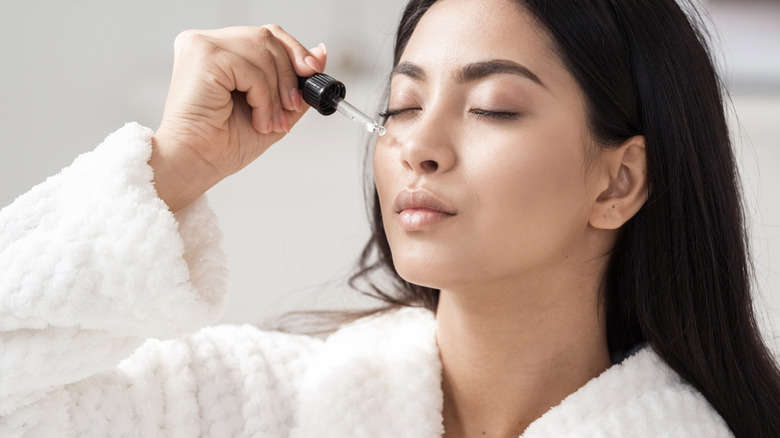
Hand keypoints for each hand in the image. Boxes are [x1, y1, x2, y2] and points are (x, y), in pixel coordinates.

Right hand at [149, 25, 326, 211]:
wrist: (198, 163)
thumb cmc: (224, 142)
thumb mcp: (274, 108)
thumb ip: (295, 81)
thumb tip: (320, 52)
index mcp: (220, 50)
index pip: (265, 34)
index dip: (294, 50)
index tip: (312, 71)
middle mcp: (207, 42)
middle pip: (267, 37)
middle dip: (289, 76)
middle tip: (292, 107)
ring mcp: (201, 45)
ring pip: (263, 53)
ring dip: (275, 94)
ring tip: (269, 122)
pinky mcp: (203, 56)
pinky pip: (252, 69)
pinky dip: (263, 99)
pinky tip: (258, 120)